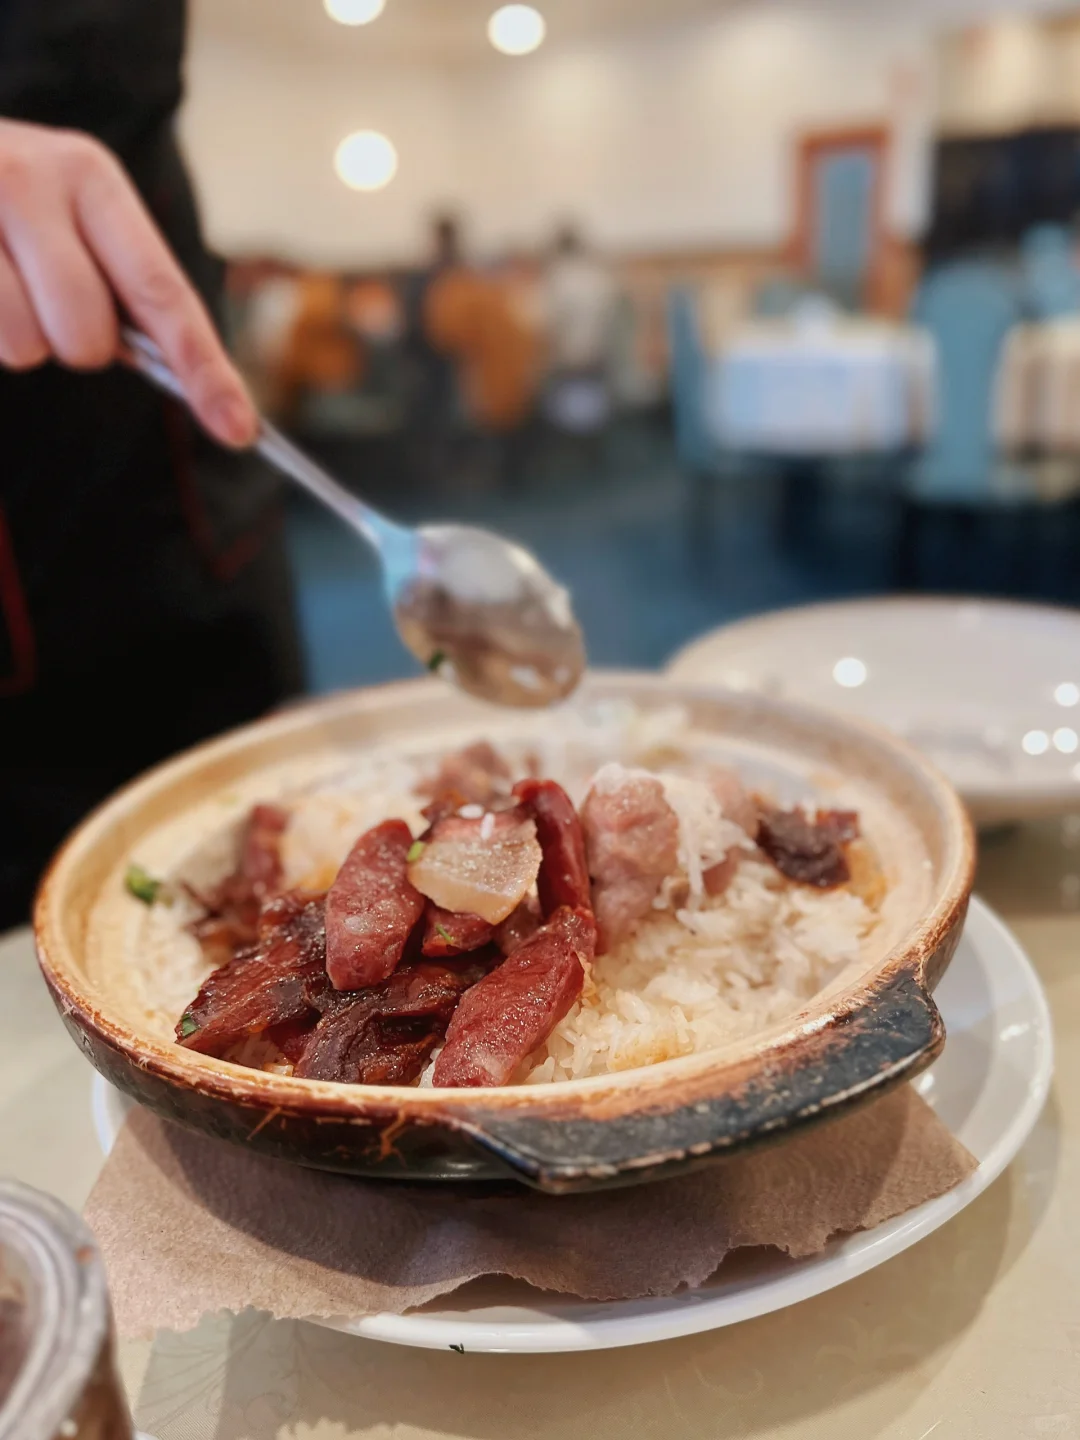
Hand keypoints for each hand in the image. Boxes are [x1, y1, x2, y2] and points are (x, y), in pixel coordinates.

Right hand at [0, 119, 255, 446]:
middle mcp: (32, 179)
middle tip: (44, 301)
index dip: (205, 370)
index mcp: (90, 176)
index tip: (239, 431)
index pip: (163, 293)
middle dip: (75, 345)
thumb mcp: (64, 213)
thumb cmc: (3, 204)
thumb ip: (118, 282)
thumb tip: (186, 377)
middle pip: (88, 335)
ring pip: (24, 345)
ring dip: (15, 340)